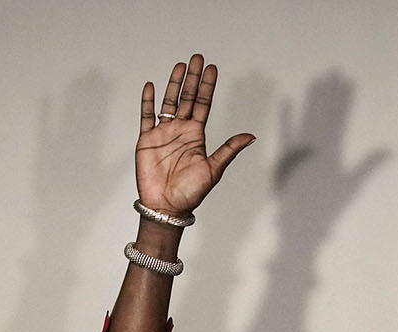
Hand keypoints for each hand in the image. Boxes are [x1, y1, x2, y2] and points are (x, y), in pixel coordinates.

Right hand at [136, 55, 255, 218]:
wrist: (166, 207)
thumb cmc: (191, 193)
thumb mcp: (213, 169)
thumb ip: (229, 150)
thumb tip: (251, 136)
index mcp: (196, 135)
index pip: (203, 104)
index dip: (207, 86)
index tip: (212, 68)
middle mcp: (180, 130)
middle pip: (187, 98)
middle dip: (193, 78)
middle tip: (197, 58)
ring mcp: (163, 133)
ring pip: (168, 102)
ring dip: (174, 84)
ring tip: (180, 65)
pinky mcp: (146, 140)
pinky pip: (146, 116)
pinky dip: (147, 101)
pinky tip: (151, 86)